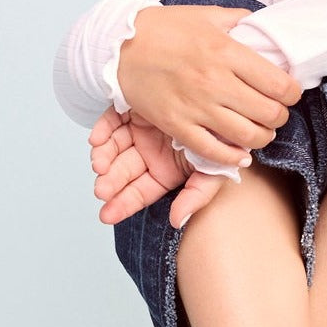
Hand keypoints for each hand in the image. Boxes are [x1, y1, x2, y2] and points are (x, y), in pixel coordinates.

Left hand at [89, 107, 232, 228]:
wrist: (228, 104)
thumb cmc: (225, 138)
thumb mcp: (214, 171)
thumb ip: (195, 196)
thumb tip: (176, 222)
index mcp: (165, 170)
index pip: (139, 192)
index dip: (123, 204)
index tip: (107, 215)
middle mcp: (150, 152)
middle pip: (122, 171)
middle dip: (110, 181)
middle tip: (102, 189)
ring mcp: (140, 129)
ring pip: (113, 146)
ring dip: (103, 157)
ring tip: (100, 164)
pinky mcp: (134, 107)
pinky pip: (112, 119)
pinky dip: (102, 129)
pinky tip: (97, 140)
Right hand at [117, 5, 301, 165]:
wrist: (119, 45)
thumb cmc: (165, 28)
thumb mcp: (207, 14)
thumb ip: (241, 21)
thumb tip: (266, 27)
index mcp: (226, 51)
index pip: (278, 83)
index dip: (292, 92)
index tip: (289, 93)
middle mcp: (214, 81)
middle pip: (268, 113)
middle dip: (280, 116)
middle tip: (276, 114)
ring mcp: (195, 106)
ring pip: (246, 136)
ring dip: (262, 138)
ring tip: (261, 131)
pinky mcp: (176, 124)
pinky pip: (213, 151)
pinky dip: (233, 157)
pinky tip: (240, 153)